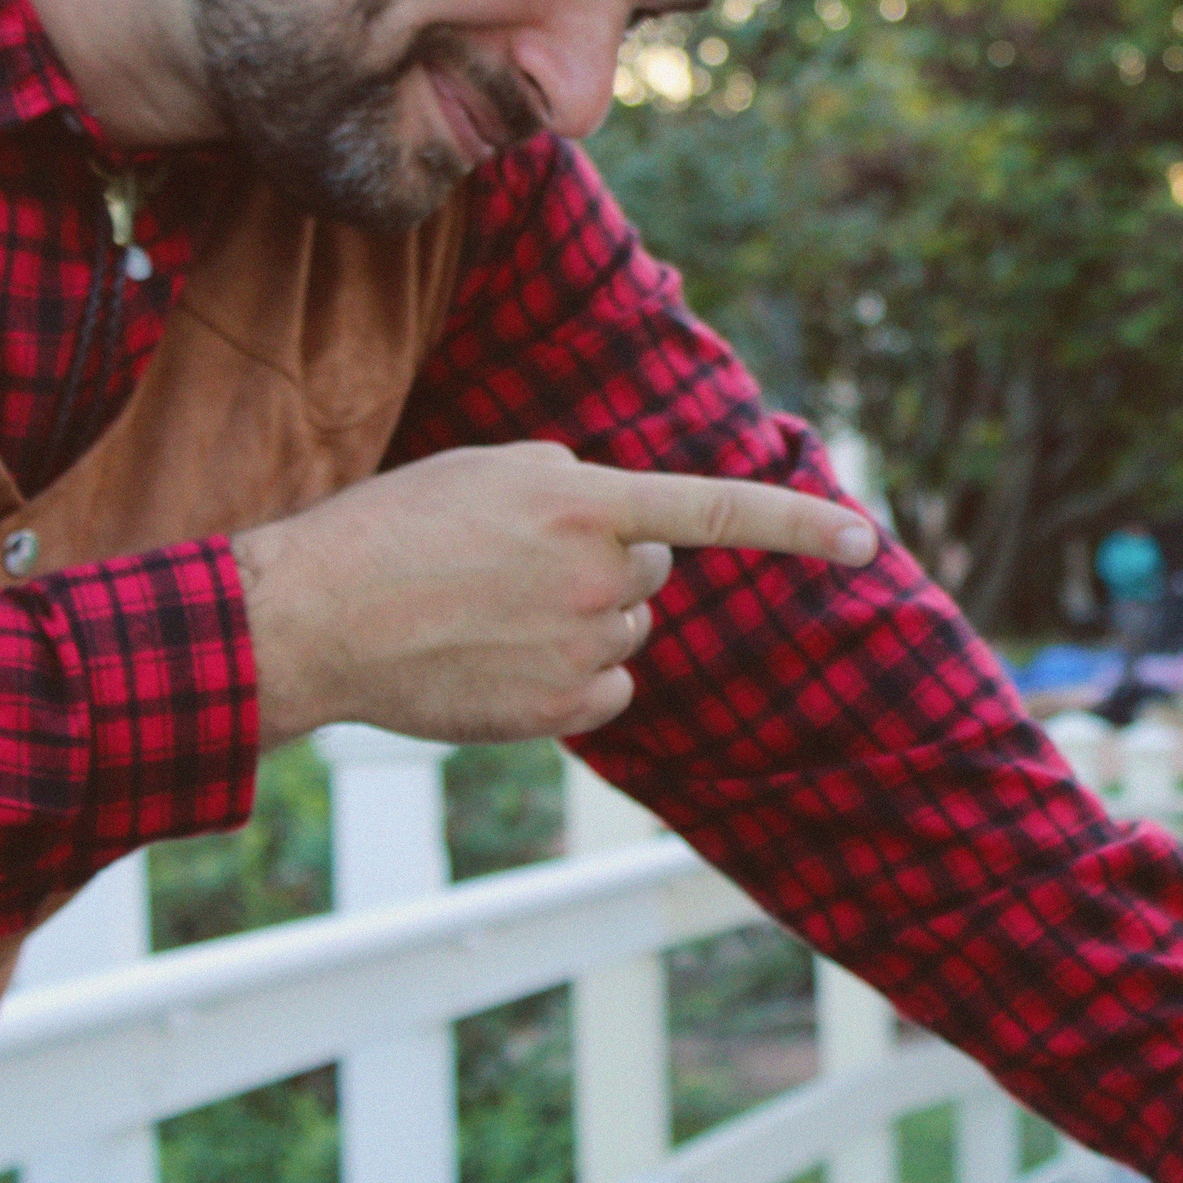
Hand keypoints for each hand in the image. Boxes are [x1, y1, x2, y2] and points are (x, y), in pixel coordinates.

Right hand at [234, 441, 877, 750]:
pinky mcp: (562, 712)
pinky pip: (606, 686)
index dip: (800, 525)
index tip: (866, 540)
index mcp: (589, 505)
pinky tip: (499, 659)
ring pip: (626, 628)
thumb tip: (627, 522)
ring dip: (581, 617)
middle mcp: (602, 579)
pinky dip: (571, 676)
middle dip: (608, 562)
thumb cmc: (393, 529)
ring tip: (486, 609)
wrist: (315, 618)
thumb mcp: (490, 470)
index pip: (720, 510)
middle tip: (514, 562)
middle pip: (653, 570)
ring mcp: (584, 651)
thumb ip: (578, 484)